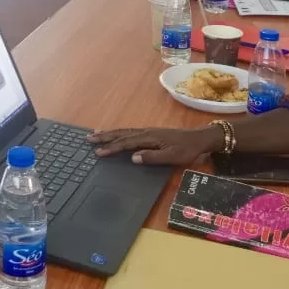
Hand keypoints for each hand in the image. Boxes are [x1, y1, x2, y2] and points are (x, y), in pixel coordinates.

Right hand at [87, 126, 221, 164]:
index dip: (111, 148)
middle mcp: (145, 132)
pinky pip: (130, 131)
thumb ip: (152, 157)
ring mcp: (148, 131)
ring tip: (96, 133)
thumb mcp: (172, 156)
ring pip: (124, 131)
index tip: (98, 152)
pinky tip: (117, 134)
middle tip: (88, 138)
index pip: (126, 143)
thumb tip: (132, 157)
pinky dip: (119, 132)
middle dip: (105, 136)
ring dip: (110, 133)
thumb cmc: (187, 150)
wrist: (199, 138)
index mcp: (149, 138)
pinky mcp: (151, 133)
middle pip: (121, 133)